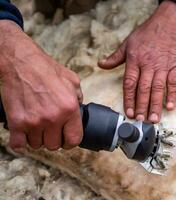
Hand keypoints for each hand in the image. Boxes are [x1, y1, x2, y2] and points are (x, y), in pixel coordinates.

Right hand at [0, 20, 82, 151]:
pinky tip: (24, 134)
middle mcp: (53, 118)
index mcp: (69, 108)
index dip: (70, 141)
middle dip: (53, 139)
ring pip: (37, 145)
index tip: (66, 139)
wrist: (20, 62)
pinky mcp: (17, 122)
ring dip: (37, 138)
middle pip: (54, 145)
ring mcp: (34, 122)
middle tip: (50, 130)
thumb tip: (79, 109)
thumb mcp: (72, 80)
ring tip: (37, 126)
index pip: (74, 140)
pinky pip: (19, 145)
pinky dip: (21, 142)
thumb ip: (78, 97)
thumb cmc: (45, 69)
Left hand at [98, 0, 175, 122]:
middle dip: (141, 106)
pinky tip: (170, 106)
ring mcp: (163, 66)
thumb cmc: (147, 33)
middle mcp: (148, 65)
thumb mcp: (128, 43)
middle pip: (143, 89)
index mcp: (135, 60)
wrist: (169, 23)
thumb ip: (115, 57)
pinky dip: (173, 95)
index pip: (130, 84)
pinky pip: (173, 83)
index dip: (129, 99)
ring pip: (158, 88)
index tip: (129, 112)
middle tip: (141, 120)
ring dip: (155, 105)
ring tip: (154, 119)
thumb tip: (101, 64)